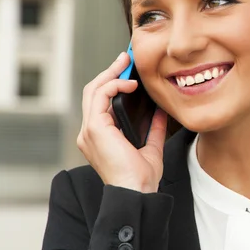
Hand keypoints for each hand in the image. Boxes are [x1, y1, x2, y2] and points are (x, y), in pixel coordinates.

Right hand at [77, 52, 167, 192]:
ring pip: (93, 90)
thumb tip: (160, 110)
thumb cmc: (142, 177)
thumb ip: (153, 127)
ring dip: (110, 73)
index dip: (112, 83)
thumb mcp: (151, 146)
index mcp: (99, 137)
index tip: (127, 70)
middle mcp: (89, 132)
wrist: (136, 191)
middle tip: (124, 58)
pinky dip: (114, 84)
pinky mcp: (94, 128)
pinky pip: (100, 96)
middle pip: (93, 92)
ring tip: (125, 61)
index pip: (100, 102)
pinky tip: (130, 83)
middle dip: (109, 71)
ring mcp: (89, 130)